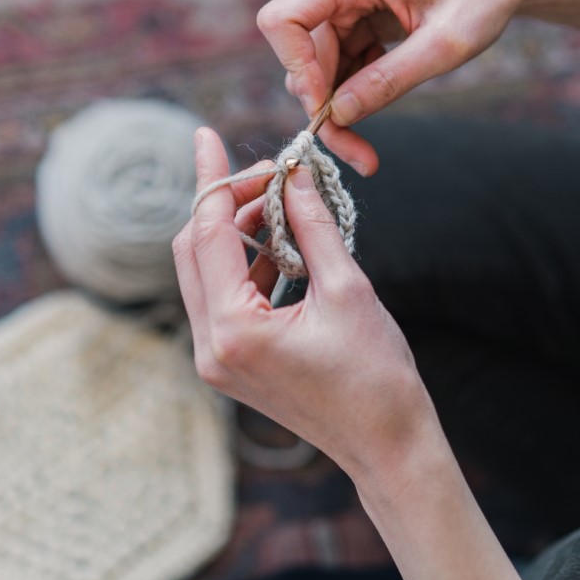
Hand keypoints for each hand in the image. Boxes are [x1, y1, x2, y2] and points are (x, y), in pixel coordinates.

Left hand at [172, 127, 437, 475]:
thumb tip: (294, 173)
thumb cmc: (376, 374)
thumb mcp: (348, 288)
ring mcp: (216, 360)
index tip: (209, 135)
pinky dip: (248, 264)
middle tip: (272, 174)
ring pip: (206, 272)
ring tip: (286, 206)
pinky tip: (287, 247)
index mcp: (234, 329)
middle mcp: (211, 347)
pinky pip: (224, 298)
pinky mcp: (231, 364)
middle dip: (227, 204)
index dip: (212, 179)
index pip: (206, 233)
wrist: (386, 444)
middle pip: (193, 250)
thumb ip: (313, 224)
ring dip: (239, 233)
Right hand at [256, 0, 534, 174]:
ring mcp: (342, 3)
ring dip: (336, 113)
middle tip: (358, 156)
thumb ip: (390, 79)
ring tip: (366, 153)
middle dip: (322, 110)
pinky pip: (336, 68)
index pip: (283, 20)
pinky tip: (377, 111)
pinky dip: (351, 98)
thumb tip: (338, 114)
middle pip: (299, 55)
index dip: (295, 69)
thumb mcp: (445, 46)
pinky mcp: (353, 21)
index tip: (325, 111)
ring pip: (316, 70)